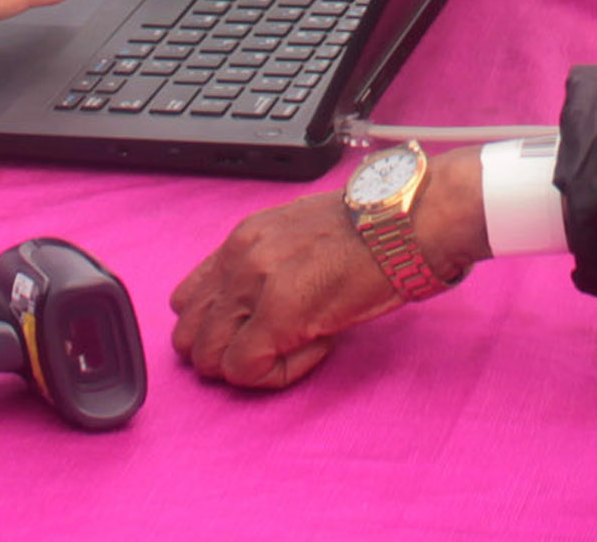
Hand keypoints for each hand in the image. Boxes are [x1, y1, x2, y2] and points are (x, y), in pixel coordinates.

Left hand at [170, 149, 489, 387]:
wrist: (408, 221)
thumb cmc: (371, 231)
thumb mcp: (302, 237)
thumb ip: (268, 267)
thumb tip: (255, 312)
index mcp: (242, 240)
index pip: (188, 301)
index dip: (219, 329)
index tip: (257, 332)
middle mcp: (239, 259)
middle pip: (190, 335)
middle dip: (226, 355)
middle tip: (273, 350)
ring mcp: (256, 286)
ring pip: (209, 359)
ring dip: (246, 368)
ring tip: (294, 350)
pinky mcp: (280, 316)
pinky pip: (246, 370)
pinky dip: (273, 376)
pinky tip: (313, 351)